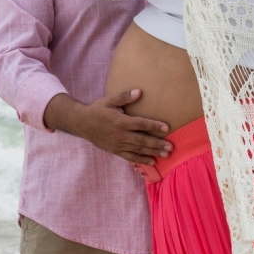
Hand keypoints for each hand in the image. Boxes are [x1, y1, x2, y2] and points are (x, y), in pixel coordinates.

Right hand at [43, 90, 171, 164]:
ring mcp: (118, 145)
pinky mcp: (115, 151)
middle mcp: (120, 135)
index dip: (154, 125)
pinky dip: (141, 160)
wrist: (82, 123)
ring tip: (166, 154)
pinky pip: (130, 157)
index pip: (141, 124)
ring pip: (138, 150)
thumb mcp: (109, 100)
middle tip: (171, 147)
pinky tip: (152, 161)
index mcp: (120, 121)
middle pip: (142, 140)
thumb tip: (139, 92)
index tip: (167, 127)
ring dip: (153, 153)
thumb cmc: (98, 109)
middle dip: (157, 144)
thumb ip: (124, 96)